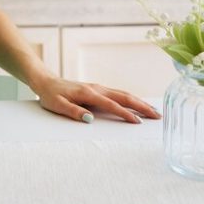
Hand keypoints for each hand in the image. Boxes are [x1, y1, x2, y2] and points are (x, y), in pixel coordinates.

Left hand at [32, 76, 161, 123]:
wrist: (46, 81)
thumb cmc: (50, 95)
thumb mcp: (57, 105)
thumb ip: (73, 112)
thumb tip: (90, 119)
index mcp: (88, 93)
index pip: (111, 105)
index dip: (125, 114)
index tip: (138, 122)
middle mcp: (97, 88)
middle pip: (124, 96)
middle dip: (142, 106)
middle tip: (157, 116)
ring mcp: (99, 88)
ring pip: (124, 94)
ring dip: (139, 102)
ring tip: (154, 111)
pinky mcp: (98, 90)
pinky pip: (119, 94)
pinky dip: (131, 99)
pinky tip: (138, 104)